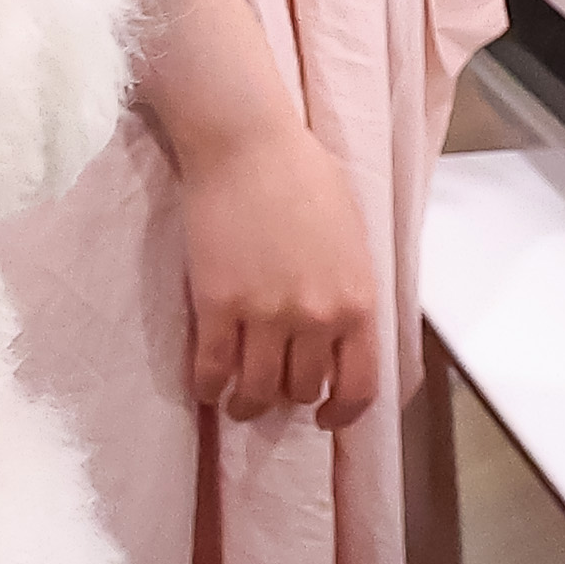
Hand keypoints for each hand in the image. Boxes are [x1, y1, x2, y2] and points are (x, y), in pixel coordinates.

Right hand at [176, 116, 379, 423]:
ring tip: (237, 403)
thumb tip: (342, 329)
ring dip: (246, 404)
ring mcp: (264, 314)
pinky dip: (207, 386)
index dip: (342, 414)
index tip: (325, 418)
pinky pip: (211, 367)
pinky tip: (205, 388)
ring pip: (257, 389)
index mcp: (357, 302)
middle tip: (272, 394)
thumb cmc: (304, 176)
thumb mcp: (353, 239)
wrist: (247, 145)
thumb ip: (351, 290)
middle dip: (288, 399)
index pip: (359, 385)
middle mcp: (316, 318)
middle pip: (302, 389)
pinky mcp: (216, 304)